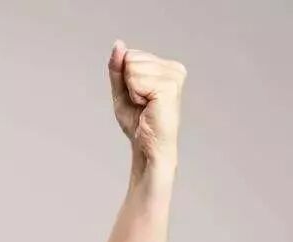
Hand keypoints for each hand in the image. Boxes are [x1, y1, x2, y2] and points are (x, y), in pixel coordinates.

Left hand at [108, 39, 186, 166]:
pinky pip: (136, 79)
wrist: (147, 146)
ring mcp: (174, 76)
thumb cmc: (137, 121)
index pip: (130, 55)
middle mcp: (174, 68)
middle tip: (140, 103)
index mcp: (166, 66)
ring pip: (132, 68)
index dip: (125, 79)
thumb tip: (118, 44)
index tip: (137, 96)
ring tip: (145, 105)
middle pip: (130, 58)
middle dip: (127, 84)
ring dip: (131, 91)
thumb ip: (118, 67)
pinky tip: (147, 106)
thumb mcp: (121, 90)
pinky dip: (134, 95)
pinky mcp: (169, 87)